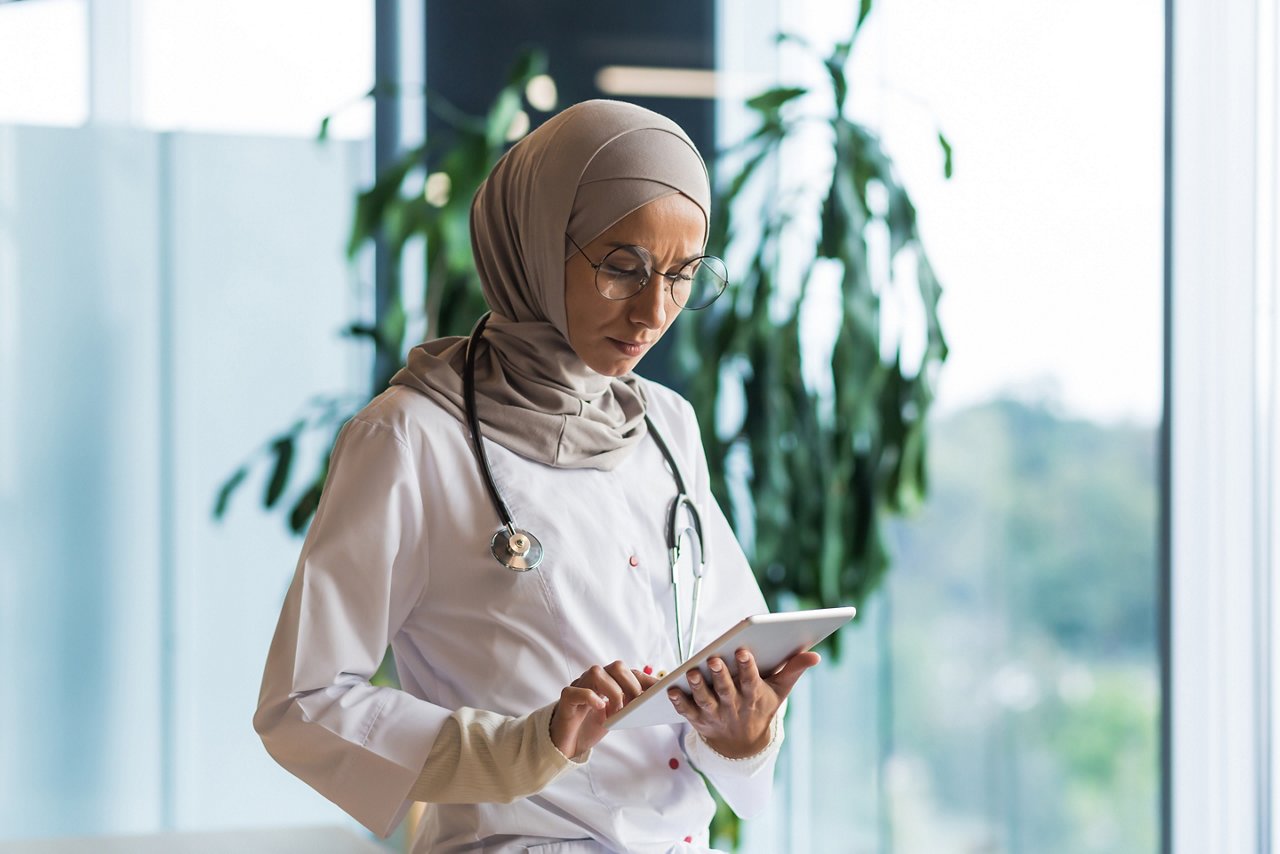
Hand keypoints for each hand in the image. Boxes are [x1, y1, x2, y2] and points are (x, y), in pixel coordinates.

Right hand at [549, 661, 657, 758]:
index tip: (661, 691)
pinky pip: (576, 691)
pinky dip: (590, 698)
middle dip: (631, 685)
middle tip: (636, 706)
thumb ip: (628, 707)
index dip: (646, 680)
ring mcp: (579, 686)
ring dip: (613, 692)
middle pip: (616, 667)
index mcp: (607, 681)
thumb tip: (652, 704)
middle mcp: (594, 680)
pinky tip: (600, 709)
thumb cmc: (591, 726)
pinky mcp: (566, 699)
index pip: (630, 673)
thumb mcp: (615, 716)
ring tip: (617, 712)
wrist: (567, 744)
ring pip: (597, 673)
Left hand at [667, 648, 819, 757]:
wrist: (744, 746)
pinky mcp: (699, 721)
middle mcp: (734, 707)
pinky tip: (670, 690)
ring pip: (705, 701)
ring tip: (692, 672)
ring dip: (698, 687)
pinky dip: (679, 703)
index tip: (743, 650)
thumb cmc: (762, 707)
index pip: (751, 681)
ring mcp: (716, 715)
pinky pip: (687, 712)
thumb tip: (815, 655)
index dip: (747, 667)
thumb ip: (794, 669)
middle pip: (726, 690)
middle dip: (721, 675)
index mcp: (754, 697)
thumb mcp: (780, 691)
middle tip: (714, 659)